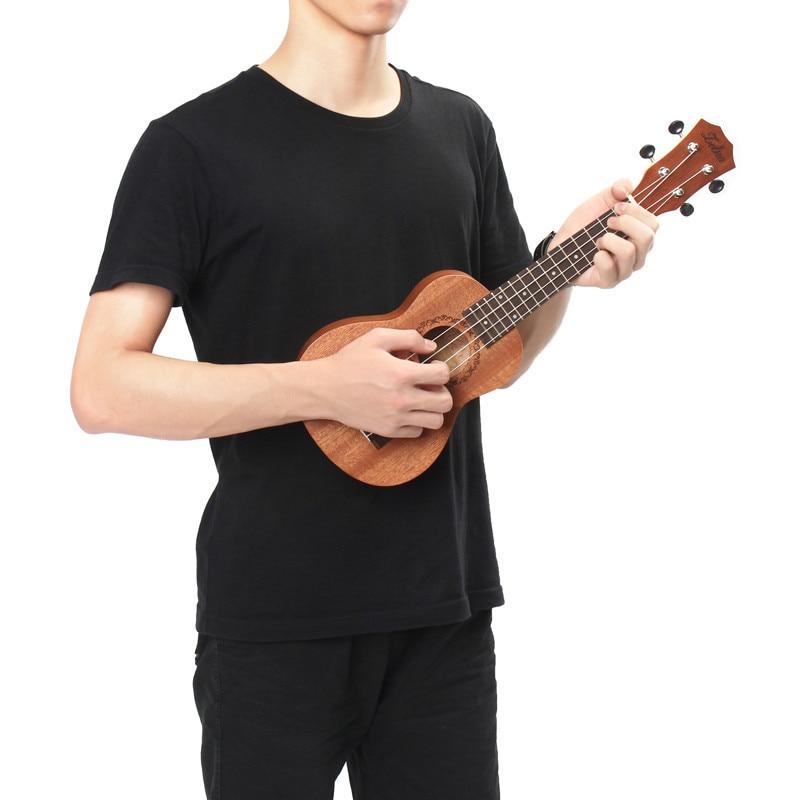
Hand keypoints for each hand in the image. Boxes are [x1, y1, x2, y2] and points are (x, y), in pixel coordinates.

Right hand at [318, 327, 453, 437]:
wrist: (326, 389)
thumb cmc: (350, 362)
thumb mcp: (376, 338)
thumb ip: (408, 338)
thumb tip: (431, 347)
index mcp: (401, 373)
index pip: (443, 375)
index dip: (442, 368)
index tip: (433, 367)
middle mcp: (402, 399)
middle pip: (445, 402)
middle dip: (443, 391)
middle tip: (430, 385)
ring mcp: (396, 417)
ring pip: (436, 421)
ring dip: (433, 409)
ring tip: (422, 399)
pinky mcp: (388, 430)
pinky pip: (417, 432)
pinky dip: (417, 422)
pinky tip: (407, 410)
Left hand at [550, 178, 658, 287]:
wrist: (560, 245)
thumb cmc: (583, 226)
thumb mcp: (599, 201)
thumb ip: (616, 189)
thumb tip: (626, 187)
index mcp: (639, 235)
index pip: (653, 224)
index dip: (636, 211)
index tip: (617, 206)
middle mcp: (637, 254)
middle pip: (648, 237)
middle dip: (625, 223)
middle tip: (607, 222)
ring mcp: (625, 270)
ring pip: (629, 252)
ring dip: (609, 240)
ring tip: (597, 240)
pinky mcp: (609, 281)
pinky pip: (610, 268)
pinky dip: (599, 257)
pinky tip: (593, 255)